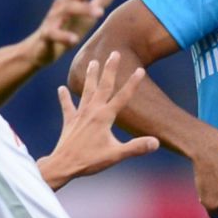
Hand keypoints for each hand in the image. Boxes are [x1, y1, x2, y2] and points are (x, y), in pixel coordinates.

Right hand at [29, 0, 118, 67]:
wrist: (39, 50)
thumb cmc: (66, 28)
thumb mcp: (86, 15)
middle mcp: (62, 5)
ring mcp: (53, 19)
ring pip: (68, 11)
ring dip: (84, 10)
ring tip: (100, 13)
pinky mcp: (47, 35)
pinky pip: (55, 34)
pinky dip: (64, 36)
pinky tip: (74, 40)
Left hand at [36, 53, 158, 188]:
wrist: (63, 165)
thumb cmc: (90, 161)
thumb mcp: (116, 155)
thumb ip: (136, 147)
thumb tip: (156, 142)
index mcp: (105, 117)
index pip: (123, 97)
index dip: (133, 83)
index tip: (141, 69)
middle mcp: (92, 111)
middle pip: (103, 86)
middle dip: (110, 69)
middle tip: (114, 53)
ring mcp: (79, 115)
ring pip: (86, 90)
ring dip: (91, 76)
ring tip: (93, 61)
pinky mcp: (69, 121)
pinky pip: (67, 106)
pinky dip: (64, 97)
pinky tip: (61, 88)